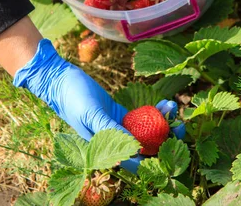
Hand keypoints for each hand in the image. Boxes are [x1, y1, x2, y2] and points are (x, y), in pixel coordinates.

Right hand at [13, 39, 184, 172]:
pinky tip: (165, 104)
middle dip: (164, 139)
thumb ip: (111, 130)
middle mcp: (113, 141)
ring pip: (146, 132)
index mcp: (103, 148)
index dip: (154, 158)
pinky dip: (154, 112)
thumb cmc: (73, 97)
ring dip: (162, 123)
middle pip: (144, 148)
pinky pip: (141, 118)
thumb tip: (135, 148)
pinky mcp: (119, 115)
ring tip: (174, 108)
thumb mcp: (92, 113)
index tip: (173, 149)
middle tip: (180, 125)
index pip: (133, 161)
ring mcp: (118, 128)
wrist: (60, 79)